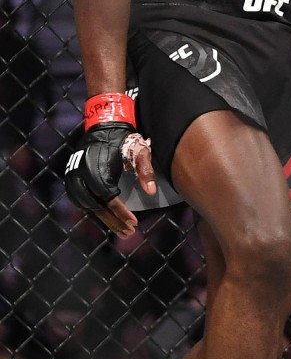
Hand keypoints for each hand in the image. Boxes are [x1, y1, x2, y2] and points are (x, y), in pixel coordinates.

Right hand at [64, 94, 155, 238]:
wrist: (104, 126)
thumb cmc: (124, 139)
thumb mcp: (139, 151)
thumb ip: (146, 170)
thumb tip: (151, 192)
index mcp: (97, 170)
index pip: (109, 200)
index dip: (120, 213)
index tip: (134, 223)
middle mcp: (82, 175)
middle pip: (96, 207)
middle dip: (113, 221)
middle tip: (130, 232)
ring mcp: (73, 176)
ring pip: (87, 206)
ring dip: (103, 220)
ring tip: (121, 230)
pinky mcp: (71, 177)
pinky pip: (80, 200)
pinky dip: (93, 211)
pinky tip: (106, 218)